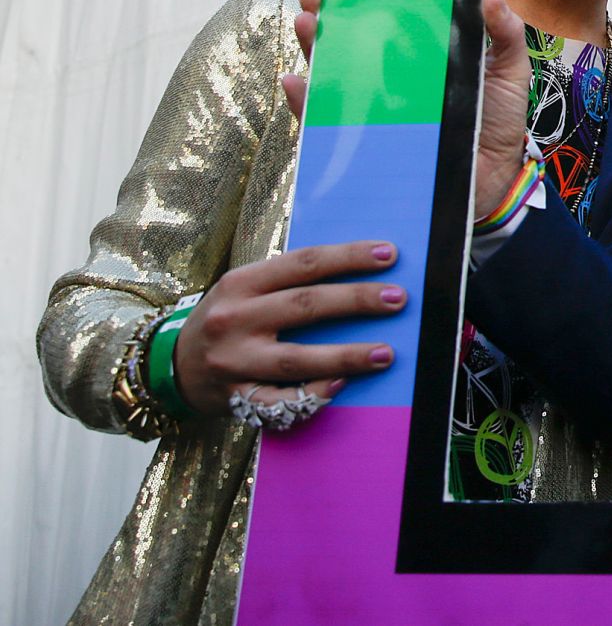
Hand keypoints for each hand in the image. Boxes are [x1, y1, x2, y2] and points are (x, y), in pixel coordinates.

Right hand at [172, 241, 403, 416]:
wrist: (169, 366)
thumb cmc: (227, 319)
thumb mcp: (245, 289)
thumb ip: (289, 281)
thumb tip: (359, 274)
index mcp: (242, 282)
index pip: (304, 263)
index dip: (348, 257)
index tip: (389, 254)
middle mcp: (236, 318)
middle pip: (305, 305)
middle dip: (356, 301)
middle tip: (398, 299)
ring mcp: (233, 360)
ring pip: (296, 358)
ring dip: (346, 355)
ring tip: (386, 353)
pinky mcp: (234, 397)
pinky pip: (277, 401)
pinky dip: (310, 395)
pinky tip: (340, 386)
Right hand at [278, 0, 531, 222]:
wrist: (496, 179)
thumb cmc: (500, 120)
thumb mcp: (508, 71)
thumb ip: (505, 33)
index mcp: (423, 53)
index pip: (386, 19)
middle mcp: (393, 76)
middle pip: (351, 42)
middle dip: (326, 17)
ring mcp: (378, 107)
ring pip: (333, 75)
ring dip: (313, 50)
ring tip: (306, 25)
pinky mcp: (368, 140)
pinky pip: (328, 121)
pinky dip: (307, 103)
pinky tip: (298, 83)